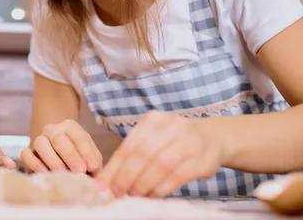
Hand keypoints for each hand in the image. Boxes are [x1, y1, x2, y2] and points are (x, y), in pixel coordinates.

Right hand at [20, 119, 102, 175]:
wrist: (63, 162)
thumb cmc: (81, 161)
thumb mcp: (91, 159)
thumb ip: (94, 163)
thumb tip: (94, 170)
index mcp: (71, 127)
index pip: (78, 136)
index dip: (86, 151)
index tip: (92, 167)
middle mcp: (53, 130)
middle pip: (58, 137)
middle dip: (70, 155)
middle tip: (80, 171)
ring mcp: (39, 140)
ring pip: (40, 143)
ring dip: (52, 159)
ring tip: (62, 173)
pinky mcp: (28, 153)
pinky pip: (26, 154)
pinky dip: (34, 163)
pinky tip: (45, 173)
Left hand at [96, 110, 227, 197]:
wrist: (214, 138)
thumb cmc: (175, 141)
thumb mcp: (153, 138)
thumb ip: (133, 155)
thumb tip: (108, 180)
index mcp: (154, 120)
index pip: (129, 144)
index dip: (114, 166)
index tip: (102, 184)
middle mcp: (172, 126)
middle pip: (143, 153)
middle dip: (126, 176)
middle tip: (116, 193)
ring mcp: (189, 142)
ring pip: (161, 164)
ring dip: (144, 184)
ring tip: (133, 195)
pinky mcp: (202, 160)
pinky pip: (178, 176)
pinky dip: (162, 188)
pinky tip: (152, 195)